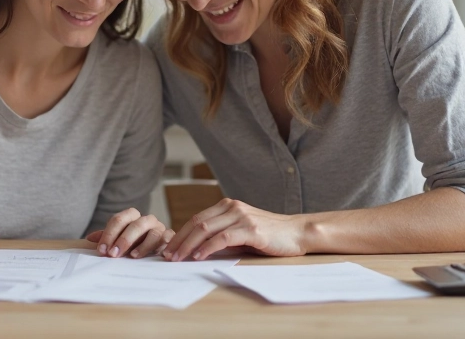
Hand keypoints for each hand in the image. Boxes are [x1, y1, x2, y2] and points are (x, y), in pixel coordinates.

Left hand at [85, 208, 173, 258]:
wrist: (157, 246)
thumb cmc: (134, 243)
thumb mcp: (119, 239)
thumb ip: (107, 237)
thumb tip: (90, 238)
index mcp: (132, 216)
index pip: (118, 220)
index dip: (109, 234)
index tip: (102, 250)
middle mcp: (146, 220)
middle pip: (135, 225)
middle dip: (123, 240)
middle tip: (113, 254)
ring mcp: (159, 227)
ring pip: (153, 232)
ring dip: (142, 245)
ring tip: (132, 257)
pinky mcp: (170, 237)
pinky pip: (167, 239)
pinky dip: (160, 247)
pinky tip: (154, 256)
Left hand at [162, 198, 307, 260]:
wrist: (297, 233)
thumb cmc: (269, 236)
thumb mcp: (241, 233)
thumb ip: (221, 236)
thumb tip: (196, 249)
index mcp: (227, 206)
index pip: (196, 219)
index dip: (180, 234)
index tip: (168, 248)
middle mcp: (232, 208)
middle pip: (197, 223)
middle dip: (179, 240)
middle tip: (167, 255)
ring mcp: (241, 217)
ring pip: (206, 229)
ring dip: (188, 245)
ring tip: (178, 258)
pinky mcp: (250, 229)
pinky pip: (223, 238)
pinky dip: (207, 247)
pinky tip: (198, 257)